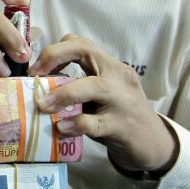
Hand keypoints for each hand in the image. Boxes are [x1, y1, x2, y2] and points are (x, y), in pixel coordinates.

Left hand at [29, 34, 178, 173]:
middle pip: (85, 50)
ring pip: (92, 85)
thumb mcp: (101, 96)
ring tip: (42, 105)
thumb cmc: (119, 117)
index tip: (36, 70)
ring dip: (62, 94)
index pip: (81, 42)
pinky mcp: (123, 126)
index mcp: (110, 66)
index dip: (55, 51)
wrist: (155, 145)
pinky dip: (75, 124)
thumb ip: (78, 88)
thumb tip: (39, 89)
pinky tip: (62, 128)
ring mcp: (123, 100)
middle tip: (34, 77)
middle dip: (54, 57)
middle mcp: (118, 76)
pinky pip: (95, 122)